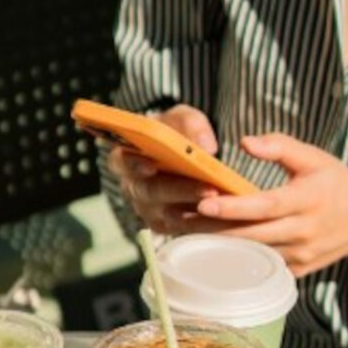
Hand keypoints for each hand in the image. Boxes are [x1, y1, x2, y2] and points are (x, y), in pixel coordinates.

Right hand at [106, 104, 220, 233]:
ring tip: (223, 203)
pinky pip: (184, 229)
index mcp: (125, 158)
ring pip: (170, 216)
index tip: (151, 166)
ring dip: (197, 212)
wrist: (180, 155)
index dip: (134, 165)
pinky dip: (206, 224)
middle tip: (208, 189)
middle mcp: (133, 188)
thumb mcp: (180, 119)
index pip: (122, 162)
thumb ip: (191, 125)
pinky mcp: (165, 225)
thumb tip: (207, 147)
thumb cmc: (174, 133)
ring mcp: (148, 210)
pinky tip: (225, 216)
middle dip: (181, 191)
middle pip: (151, 193)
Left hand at [192, 134, 347, 276]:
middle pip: (250, 235)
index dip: (234, 207)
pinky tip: (207, 249)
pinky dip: (234, 258)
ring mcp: (299, 256)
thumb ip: (280, 146)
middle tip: (177, 218)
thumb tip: (244, 142)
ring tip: (183, 231)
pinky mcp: (296, 272)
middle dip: (211, 229)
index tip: (205, 202)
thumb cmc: (335, 183)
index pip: (265, 206)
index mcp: (308, 200)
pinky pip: (260, 266)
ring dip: (216, 244)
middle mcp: (303, 232)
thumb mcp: (314, 157)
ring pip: (251, 253)